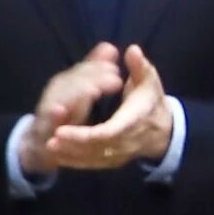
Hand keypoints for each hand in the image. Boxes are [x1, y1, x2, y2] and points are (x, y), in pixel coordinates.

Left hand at [27, 43, 169, 174]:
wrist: (163, 130)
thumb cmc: (151, 102)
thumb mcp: (150, 81)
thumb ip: (140, 67)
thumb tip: (132, 50)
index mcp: (132, 122)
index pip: (107, 133)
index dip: (84, 135)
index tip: (61, 130)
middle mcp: (125, 141)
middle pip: (96, 148)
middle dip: (72, 145)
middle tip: (50, 140)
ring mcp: (119, 154)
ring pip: (92, 158)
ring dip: (71, 154)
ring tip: (51, 147)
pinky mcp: (113, 160)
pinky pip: (93, 164)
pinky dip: (76, 161)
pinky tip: (60, 155)